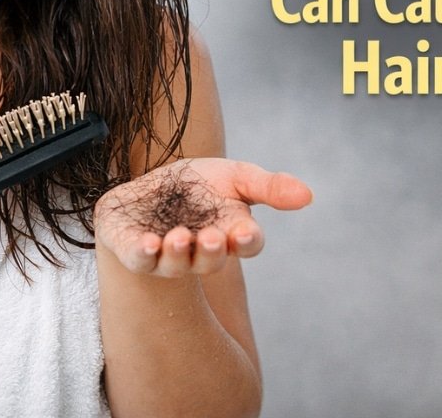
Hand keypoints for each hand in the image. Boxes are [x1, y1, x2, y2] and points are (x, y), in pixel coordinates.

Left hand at [94, 158, 311, 276]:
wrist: (149, 183)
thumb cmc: (197, 184)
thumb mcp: (236, 176)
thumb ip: (269, 186)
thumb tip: (308, 196)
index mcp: (229, 234)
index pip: (246, 243)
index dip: (246, 240)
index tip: (243, 232)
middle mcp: (199, 251)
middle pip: (210, 261)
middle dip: (212, 252)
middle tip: (212, 238)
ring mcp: (165, 254)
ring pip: (175, 265)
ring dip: (179, 255)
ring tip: (180, 238)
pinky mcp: (133, 249)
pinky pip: (139, 260)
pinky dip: (144, 255)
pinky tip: (149, 244)